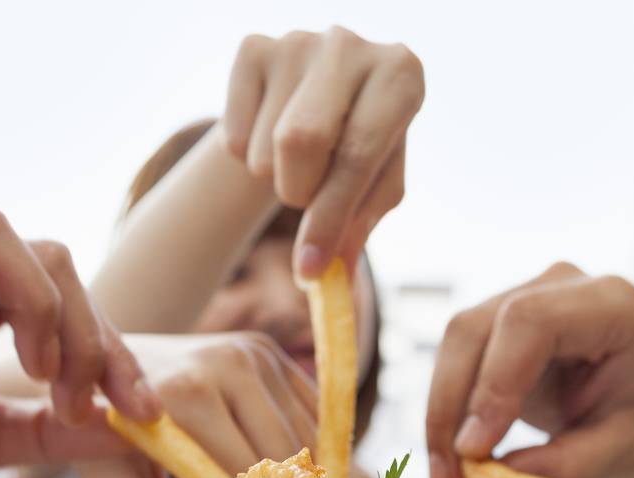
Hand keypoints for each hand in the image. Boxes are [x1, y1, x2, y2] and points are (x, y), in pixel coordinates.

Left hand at [76, 332, 315, 477]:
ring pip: (305, 431)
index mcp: (189, 394)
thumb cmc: (106, 432)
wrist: (105, 364)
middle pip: (283, 452)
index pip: (243, 471)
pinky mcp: (270, 352)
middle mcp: (230, 364)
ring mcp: (255, 353)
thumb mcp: (109, 476)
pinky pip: (310, 409)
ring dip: (311, 474)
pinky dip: (317, 443)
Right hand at [222, 27, 423, 277]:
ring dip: (275, 178)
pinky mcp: (253, 48)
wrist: (317, 104)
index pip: (358, 153)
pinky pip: (233, 135)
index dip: (331, 217)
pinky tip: (270, 134)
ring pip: (264, 147)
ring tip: (299, 160)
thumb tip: (329, 280)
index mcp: (400, 75)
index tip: (310, 269)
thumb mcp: (374, 188)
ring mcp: (298, 40)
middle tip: (305, 201)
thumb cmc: (360, 150)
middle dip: (298, 193)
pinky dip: (246, 156)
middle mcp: (350, 44)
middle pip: (300, 140)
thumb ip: (357, 230)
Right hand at [425, 263, 633, 477]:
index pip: (531, 322)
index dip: (494, 382)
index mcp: (612, 305)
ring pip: (454, 350)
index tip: (475, 450)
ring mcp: (521, 300)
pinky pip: (454, 369)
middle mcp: (559, 288)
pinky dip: (448, 424)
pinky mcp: (496, 329)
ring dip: (441, 424)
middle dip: (450, 410)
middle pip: (475, 330)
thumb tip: (489, 476)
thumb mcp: (627, 451)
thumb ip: (568, 464)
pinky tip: (454, 475)